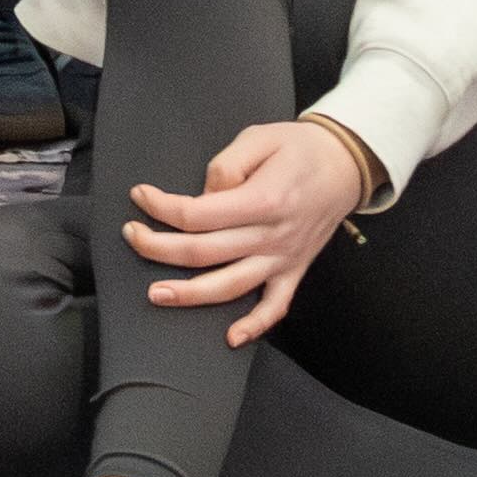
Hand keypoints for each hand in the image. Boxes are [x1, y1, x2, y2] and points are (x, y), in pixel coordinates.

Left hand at [119, 114, 376, 344]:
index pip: (198, 214)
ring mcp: (284, 257)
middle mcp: (272, 235)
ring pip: (230, 285)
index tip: (139, 195)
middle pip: (204, 252)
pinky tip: (231, 338)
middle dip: (158, 247)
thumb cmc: (298, 148)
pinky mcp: (294, 270)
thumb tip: (204, 193)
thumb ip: (227, 165)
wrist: (346, 165)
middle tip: (131, 236)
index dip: (161, 206)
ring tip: (155, 295)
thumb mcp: (260, 138)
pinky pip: (276, 306)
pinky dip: (256, 325)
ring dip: (190, 295)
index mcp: (263, 200)